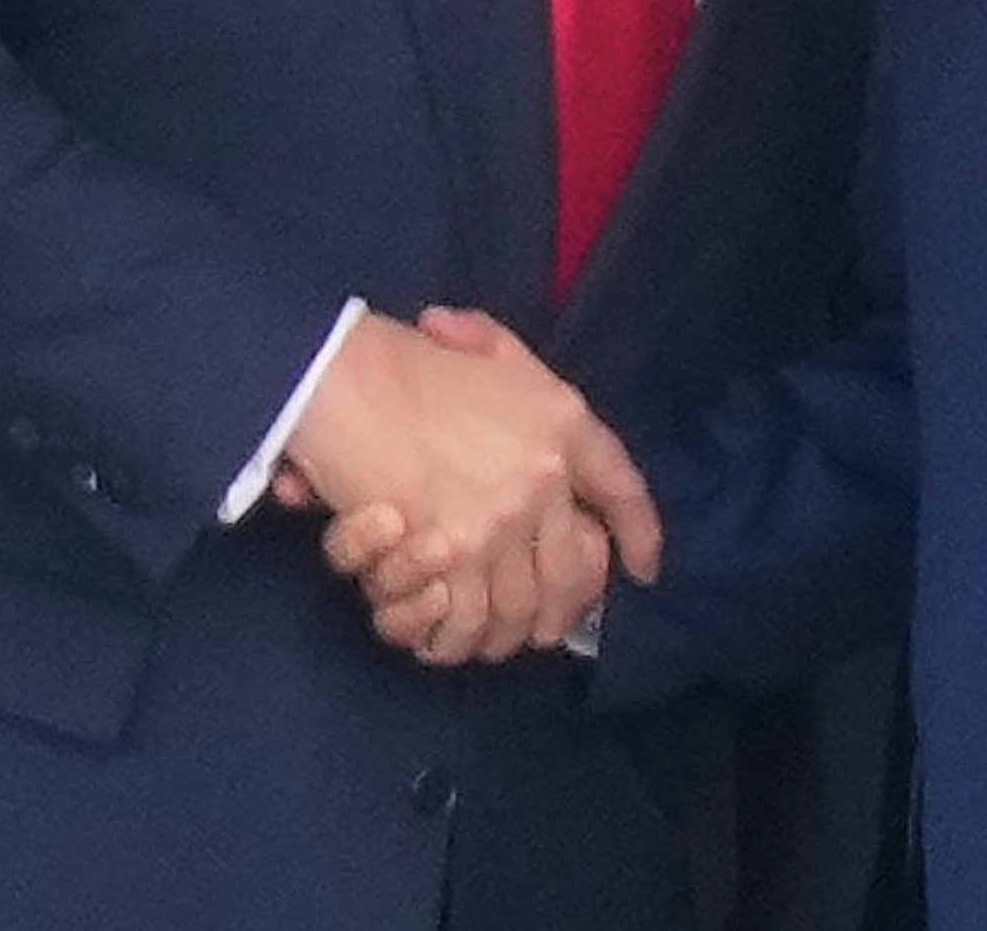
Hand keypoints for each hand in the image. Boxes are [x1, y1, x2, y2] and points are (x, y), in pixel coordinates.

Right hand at [280, 307, 658, 665]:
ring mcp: (499, 521)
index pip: (623, 488)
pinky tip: (445, 640)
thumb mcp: (483, 346)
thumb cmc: (404, 360)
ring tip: (490, 640)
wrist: (342, 378)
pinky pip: (467, 620)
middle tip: (545, 628)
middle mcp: (543, 478)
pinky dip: (456, 640)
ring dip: (504, 635)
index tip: (644, 568)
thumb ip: (507, 360)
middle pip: (573, 572)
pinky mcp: (450, 556)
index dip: (640, 533)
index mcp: (561, 423)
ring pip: (519, 608)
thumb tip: (512, 374)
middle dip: (564, 611)